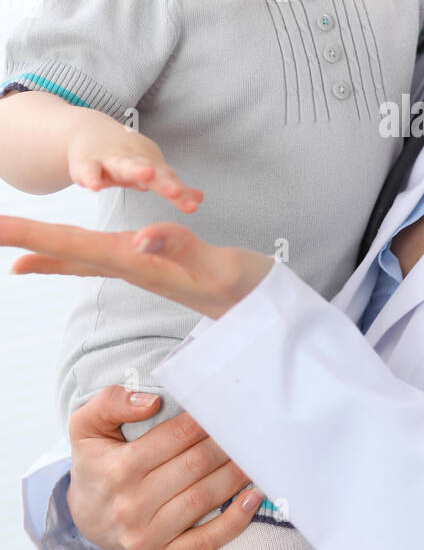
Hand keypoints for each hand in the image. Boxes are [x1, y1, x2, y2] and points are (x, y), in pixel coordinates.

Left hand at [0, 216, 273, 319]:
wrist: (271, 314)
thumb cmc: (252, 291)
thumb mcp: (221, 268)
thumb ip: (182, 249)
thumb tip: (138, 237)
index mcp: (142, 264)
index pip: (76, 245)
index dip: (34, 235)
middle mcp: (135, 266)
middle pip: (68, 249)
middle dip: (24, 236)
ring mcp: (143, 268)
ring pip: (80, 254)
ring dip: (41, 245)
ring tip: (6, 240)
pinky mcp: (155, 266)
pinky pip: (99, 258)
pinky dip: (68, 254)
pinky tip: (52, 258)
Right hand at [67, 122, 203, 212]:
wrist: (88, 131)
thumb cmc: (126, 158)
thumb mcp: (149, 171)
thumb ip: (171, 186)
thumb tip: (199, 201)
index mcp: (151, 165)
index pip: (168, 180)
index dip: (181, 193)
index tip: (192, 205)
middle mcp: (133, 161)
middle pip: (151, 171)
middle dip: (164, 182)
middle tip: (177, 191)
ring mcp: (110, 160)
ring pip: (123, 165)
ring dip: (135, 170)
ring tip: (147, 176)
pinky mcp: (86, 163)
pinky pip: (88, 171)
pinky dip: (90, 177)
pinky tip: (93, 187)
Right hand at [67, 384, 262, 549]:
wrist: (84, 519)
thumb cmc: (96, 464)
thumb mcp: (86, 427)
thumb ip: (110, 403)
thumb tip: (152, 402)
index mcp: (118, 469)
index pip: (176, 437)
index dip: (206, 420)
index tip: (226, 408)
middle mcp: (130, 505)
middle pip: (195, 466)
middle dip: (226, 444)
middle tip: (248, 429)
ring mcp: (144, 537)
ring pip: (203, 499)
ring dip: (236, 476)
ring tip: (256, 456)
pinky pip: (205, 542)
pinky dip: (234, 521)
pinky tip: (253, 498)